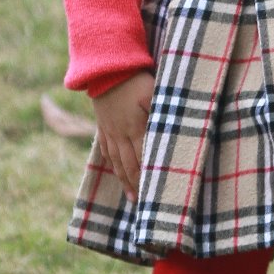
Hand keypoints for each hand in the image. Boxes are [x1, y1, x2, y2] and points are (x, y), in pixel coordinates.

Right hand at [91, 70, 153, 196]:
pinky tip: (116, 170)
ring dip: (124, 181)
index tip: (155, 195)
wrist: (104, 67)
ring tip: (131, 197)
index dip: (149, 179)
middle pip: (129, 166)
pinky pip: (106, 150)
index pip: (144, 161)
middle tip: (144, 206)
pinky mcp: (102, 125)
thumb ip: (162, 113)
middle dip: (137, 186)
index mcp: (135, 128)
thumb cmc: (134, 78)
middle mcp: (120, 134)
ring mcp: (109, 131)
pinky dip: (112, 164)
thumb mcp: (153, 93)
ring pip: (116, 162)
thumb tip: (171, 131)